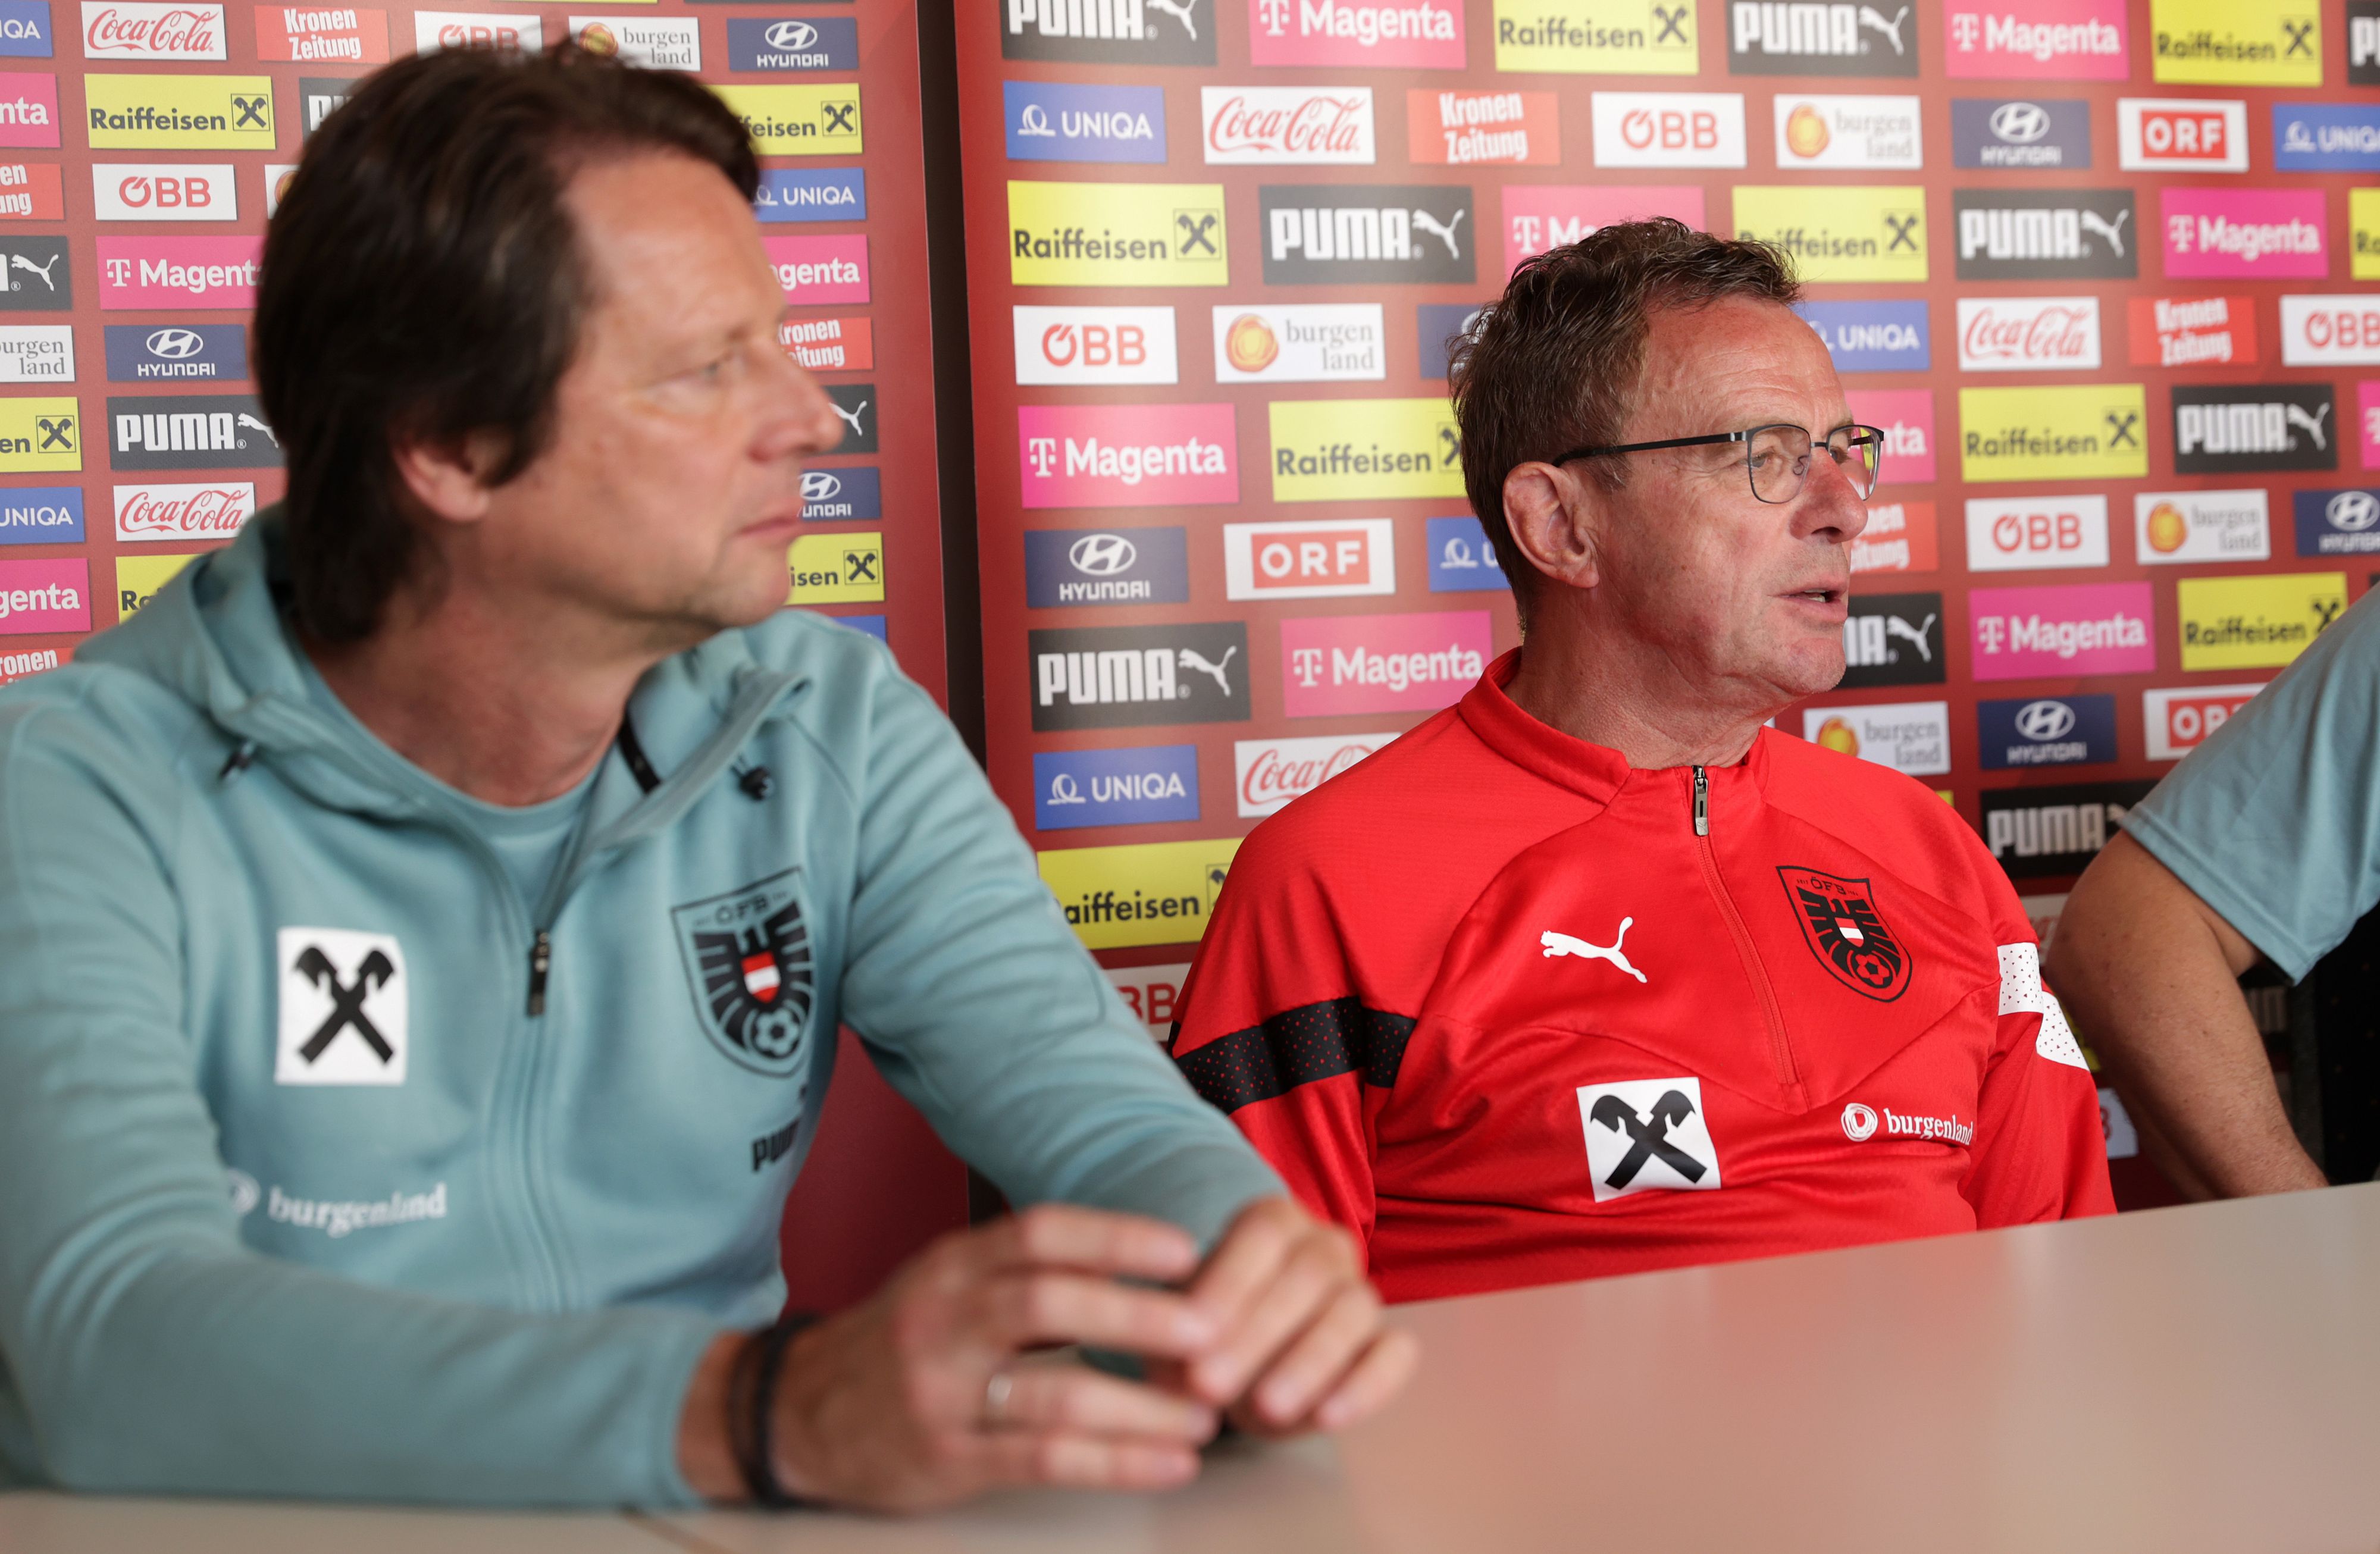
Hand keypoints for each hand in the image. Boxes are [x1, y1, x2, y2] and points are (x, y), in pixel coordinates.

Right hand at [764, 1204, 1229, 1511]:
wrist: (796, 1414)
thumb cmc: (898, 1340)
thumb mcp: (946, 1282)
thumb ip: (1023, 1269)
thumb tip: (1140, 1260)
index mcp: (953, 1266)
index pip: (1039, 1235)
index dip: (1115, 1237)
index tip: (1184, 1250)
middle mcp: (944, 1321)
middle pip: (1048, 1304)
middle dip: (1137, 1318)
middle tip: (1211, 1331)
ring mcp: (941, 1394)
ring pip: (1052, 1394)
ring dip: (1140, 1409)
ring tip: (1206, 1420)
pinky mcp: (946, 1459)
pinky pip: (1041, 1461)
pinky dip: (1115, 1463)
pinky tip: (1166, 1465)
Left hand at [1169, 1196, 1416, 1436]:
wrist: (1242, 1370)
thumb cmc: (1206, 1336)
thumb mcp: (1180, 1329)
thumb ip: (1178, 1335)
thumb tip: (1180, 1364)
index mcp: (1274, 1221)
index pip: (1262, 1235)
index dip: (1228, 1282)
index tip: (1191, 1332)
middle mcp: (1326, 1246)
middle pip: (1307, 1274)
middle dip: (1258, 1332)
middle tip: (1211, 1384)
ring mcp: (1362, 1293)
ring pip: (1353, 1312)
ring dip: (1309, 1361)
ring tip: (1267, 1409)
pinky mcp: (1389, 1342)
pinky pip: (1397, 1355)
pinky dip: (1368, 1385)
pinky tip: (1328, 1419)